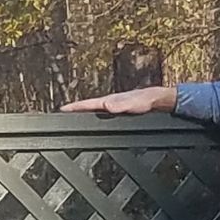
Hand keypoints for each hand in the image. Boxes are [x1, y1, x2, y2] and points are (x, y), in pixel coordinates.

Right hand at [61, 86, 176, 116]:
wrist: (157, 100)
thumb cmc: (146, 101)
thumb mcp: (134, 104)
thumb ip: (122, 105)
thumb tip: (108, 106)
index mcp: (109, 101)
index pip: (88, 104)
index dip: (74, 107)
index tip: (62, 109)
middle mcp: (110, 103)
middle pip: (88, 107)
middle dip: (75, 110)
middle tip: (63, 113)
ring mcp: (114, 106)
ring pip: (95, 110)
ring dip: (84, 113)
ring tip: (74, 116)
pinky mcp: (119, 111)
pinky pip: (102, 114)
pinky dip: (95, 116)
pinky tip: (95, 119)